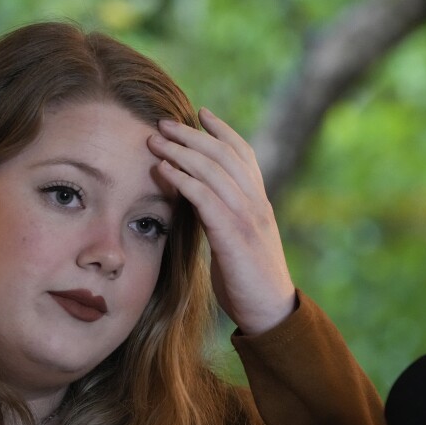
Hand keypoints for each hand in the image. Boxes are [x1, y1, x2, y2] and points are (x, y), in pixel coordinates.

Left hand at [147, 107, 296, 334]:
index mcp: (258, 202)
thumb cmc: (249, 280)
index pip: (243, 154)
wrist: (270, 312)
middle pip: (223, 154)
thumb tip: (201, 205)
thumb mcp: (239, 242)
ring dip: (180, 151)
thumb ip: (225, 218)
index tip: (200, 112)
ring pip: (212, 170)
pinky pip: (205, 198)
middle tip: (164, 121)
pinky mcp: (233, 236)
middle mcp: (255, 203)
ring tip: (155, 139)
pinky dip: (182, 179)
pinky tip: (163, 169)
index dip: (222, 130)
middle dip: (192, 135)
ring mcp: (246, 218)